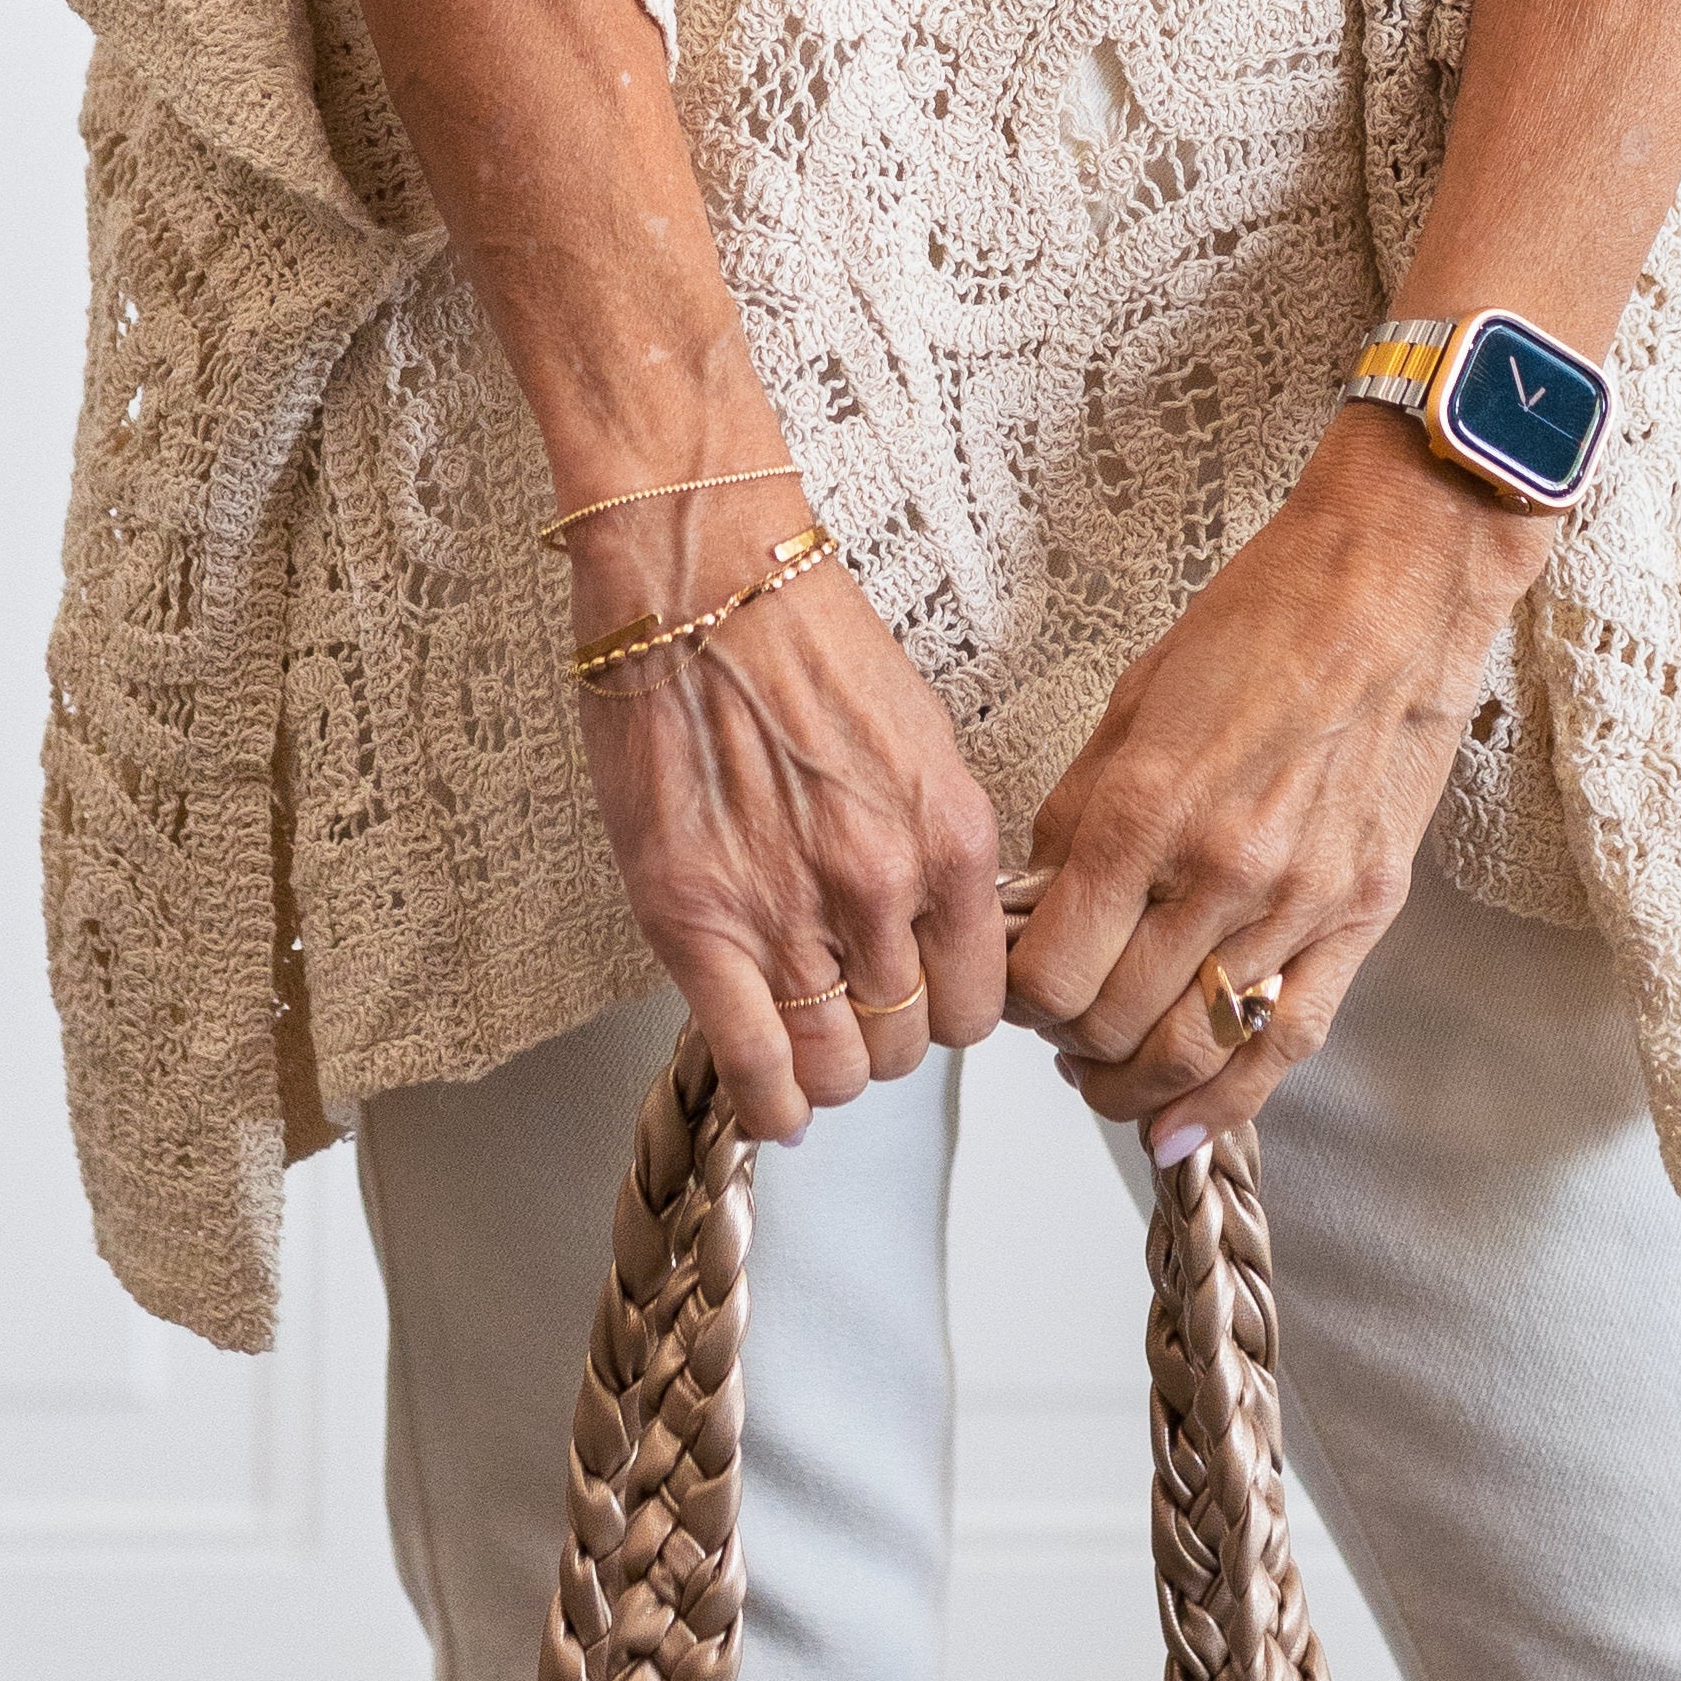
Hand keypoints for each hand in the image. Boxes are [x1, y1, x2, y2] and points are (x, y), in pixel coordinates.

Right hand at [570, 501, 1010, 1143]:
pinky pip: (756, 1066)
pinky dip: (771, 1102)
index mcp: (949, 835)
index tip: (922, 1000)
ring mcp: (788, 909)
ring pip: (840, 1070)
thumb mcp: (918, 741)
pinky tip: (772, 1094)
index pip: (982, 1002)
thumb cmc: (800, 638)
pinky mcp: (697, 920)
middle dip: (886, 1038)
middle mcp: (882, 883)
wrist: (701, 578)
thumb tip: (939, 932)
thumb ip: (933, 845)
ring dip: (827, 1068)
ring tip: (805, 1033)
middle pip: (910, 1045)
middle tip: (852, 1008)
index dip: (949, 1011)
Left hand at [1007, 408, 1552, 1145]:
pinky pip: (1286, 1041)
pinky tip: (1178, 1129)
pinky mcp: (1362, 913)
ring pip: (1193, 1047)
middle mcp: (1219, 871)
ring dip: (1132, 1081)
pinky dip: (1226, 1101)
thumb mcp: (1133, 699)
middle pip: (1113, 1021)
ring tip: (1106, 1075)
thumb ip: (1080, 811)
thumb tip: (1042, 899)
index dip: (1018, 997)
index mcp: (1144, 809)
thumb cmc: (1261, 620)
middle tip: (1060, 1022)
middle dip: (1069, 1038)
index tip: (1018, 984)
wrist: (1393, 586)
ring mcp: (1298, 901)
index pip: (1051, 971)